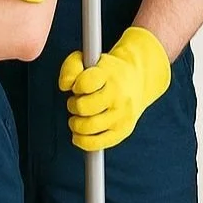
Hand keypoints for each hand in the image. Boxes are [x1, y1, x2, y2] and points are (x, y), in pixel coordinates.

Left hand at [58, 26, 169, 150]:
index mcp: (109, 74)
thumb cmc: (105, 71)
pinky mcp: (123, 131)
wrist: (137, 79)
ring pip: (87, 127)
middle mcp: (118, 95)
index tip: (78, 85)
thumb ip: (70, 67)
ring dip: (75, 123)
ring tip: (79, 116)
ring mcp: (122, 115)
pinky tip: (79, 133)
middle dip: (73, 105)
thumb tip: (65, 86)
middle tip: (77, 101)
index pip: (84, 84)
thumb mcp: (88, 58)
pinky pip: (95, 144)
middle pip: (83, 107)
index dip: (75, 86)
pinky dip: (81, 140)